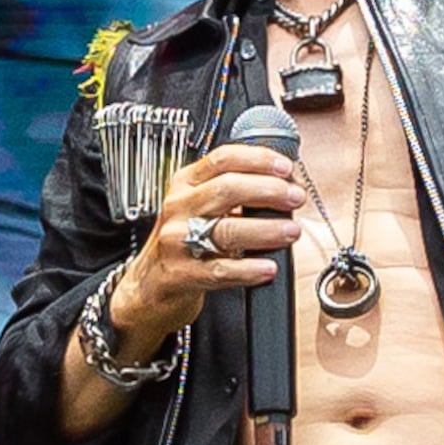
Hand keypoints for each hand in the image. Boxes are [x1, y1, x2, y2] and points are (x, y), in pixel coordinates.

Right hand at [111, 143, 305, 348]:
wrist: (148, 285)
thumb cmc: (182, 242)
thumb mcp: (198, 206)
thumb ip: (233, 192)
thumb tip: (285, 184)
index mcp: (186, 184)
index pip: (223, 159)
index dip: (258, 160)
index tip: (287, 168)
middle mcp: (180, 207)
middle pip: (227, 189)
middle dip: (269, 191)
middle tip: (295, 199)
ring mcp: (177, 241)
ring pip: (226, 230)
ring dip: (266, 230)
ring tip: (290, 232)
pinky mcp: (181, 274)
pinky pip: (219, 271)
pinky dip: (248, 270)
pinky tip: (267, 268)